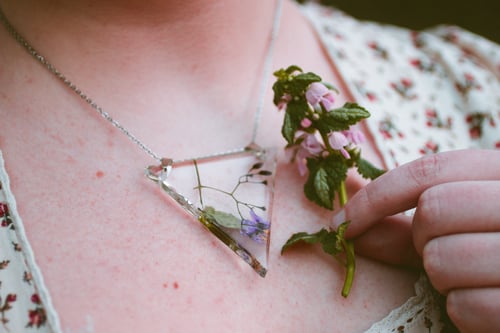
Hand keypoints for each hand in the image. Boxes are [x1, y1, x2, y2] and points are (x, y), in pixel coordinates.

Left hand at [332, 149, 499, 331]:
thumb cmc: (490, 247)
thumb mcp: (457, 226)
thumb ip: (403, 222)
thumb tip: (341, 222)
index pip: (430, 170)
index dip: (376, 196)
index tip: (342, 221)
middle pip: (434, 209)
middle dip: (421, 237)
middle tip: (440, 250)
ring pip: (442, 259)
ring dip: (440, 276)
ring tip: (468, 275)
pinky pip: (464, 306)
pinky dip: (463, 311)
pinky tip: (487, 299)